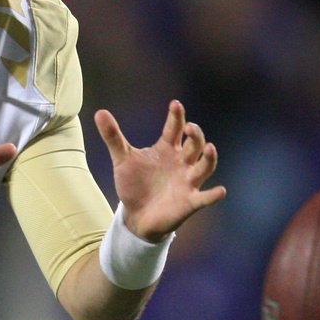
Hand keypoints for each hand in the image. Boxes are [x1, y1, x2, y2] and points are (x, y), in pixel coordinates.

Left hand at [95, 100, 224, 240]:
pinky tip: (219, 191)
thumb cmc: (134, 184)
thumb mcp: (122, 159)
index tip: (175, 104)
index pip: (175, 128)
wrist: (136, 215)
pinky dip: (213, 195)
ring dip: (209, 158)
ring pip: (204, 166)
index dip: (177, 117)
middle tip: (190, 128)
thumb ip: (113, 137)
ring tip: (210, 148)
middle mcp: (181, 162)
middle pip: (194, 144)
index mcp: (167, 149)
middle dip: (195, 135)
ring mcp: (188, 181)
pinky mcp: (190, 201)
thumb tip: (99, 112)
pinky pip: (204, 197)